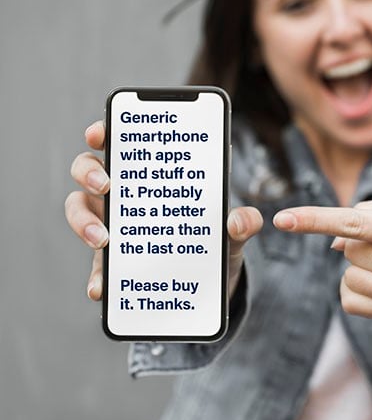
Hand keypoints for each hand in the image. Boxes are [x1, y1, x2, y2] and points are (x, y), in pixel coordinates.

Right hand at [65, 121, 262, 300]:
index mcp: (154, 175)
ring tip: (103, 239)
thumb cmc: (218, 241)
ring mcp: (115, 226)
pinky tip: (102, 287)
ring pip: (79, 211)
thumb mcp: (234, 230)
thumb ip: (243, 221)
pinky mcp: (112, 262)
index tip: (102, 134)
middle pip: (90, 169)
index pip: (123, 143)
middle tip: (106, 185)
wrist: (212, 281)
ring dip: (83, 221)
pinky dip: (97, 276)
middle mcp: (127, 194)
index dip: (106, 132)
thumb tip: (237, 221)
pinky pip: (96, 266)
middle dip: (89, 171)